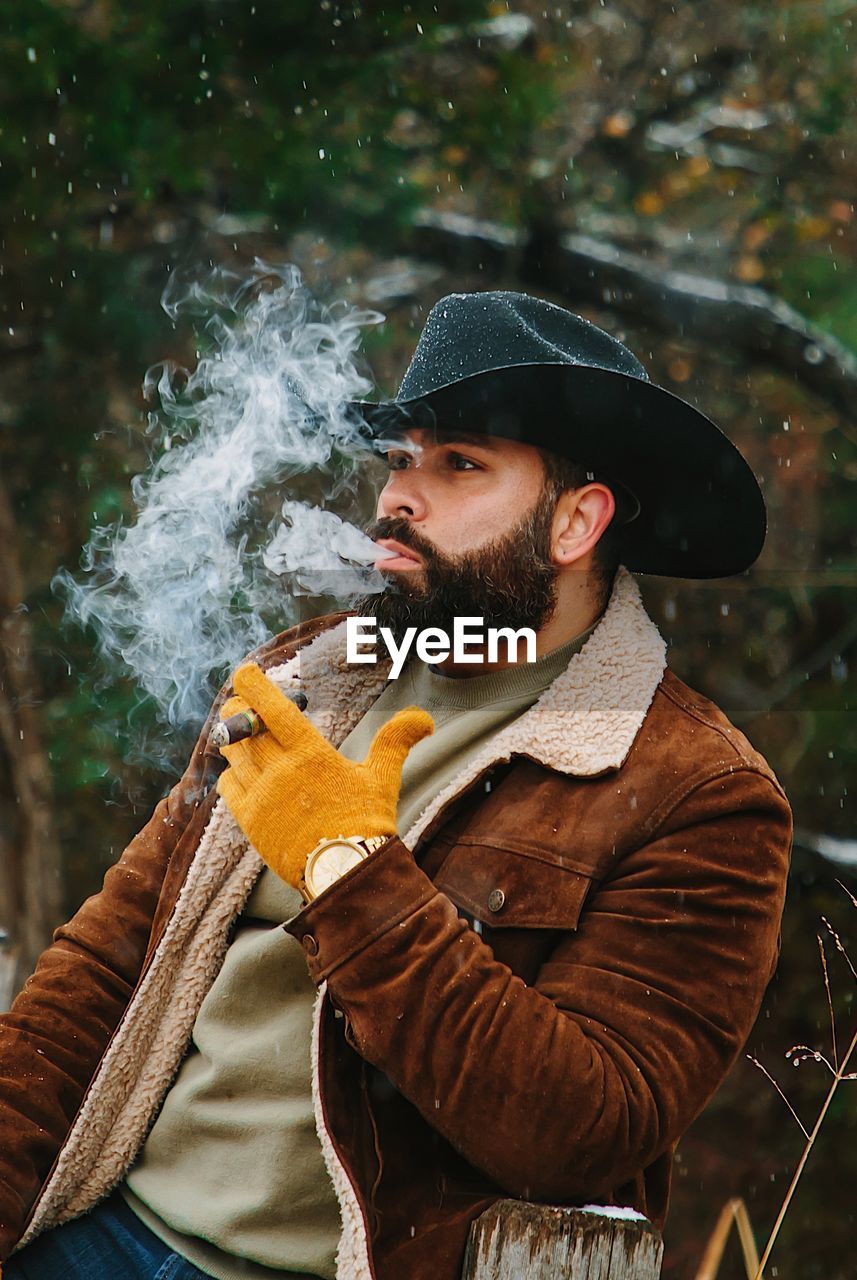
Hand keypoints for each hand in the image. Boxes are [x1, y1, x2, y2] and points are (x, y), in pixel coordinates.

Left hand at [216, 663, 432, 887]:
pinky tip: (239, 770)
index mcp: (311, 755)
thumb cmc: (367, 824)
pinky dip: (230, 773)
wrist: (346, 874)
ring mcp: (261, 797)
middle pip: (246, 728)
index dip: (255, 686)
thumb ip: (396, 742)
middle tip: (240, 703)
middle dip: (239, 711)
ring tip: (238, 732)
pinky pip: (228, 787)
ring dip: (233, 739)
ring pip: (234, 755)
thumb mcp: (382, 778)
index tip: (244, 671)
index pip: (274, 710)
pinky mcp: (249, 822)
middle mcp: (280, 771)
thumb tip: (424, 720)